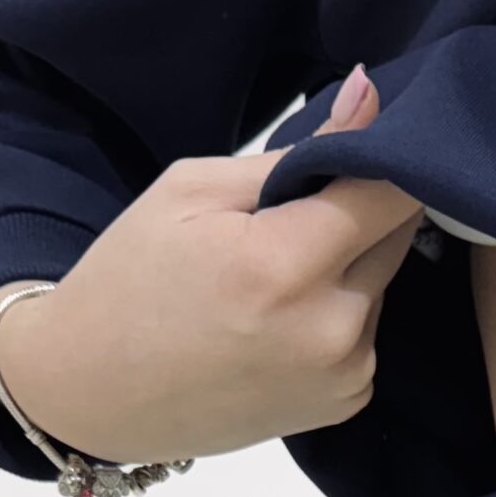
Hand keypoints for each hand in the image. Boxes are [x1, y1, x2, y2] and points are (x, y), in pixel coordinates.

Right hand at [0, 63, 422, 465]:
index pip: (392, 192)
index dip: (388, 156)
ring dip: (349, 262)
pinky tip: (283, 316)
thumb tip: (369, 96)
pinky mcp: (350, 400)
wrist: (99, 394)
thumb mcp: (193, 191)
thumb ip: (295, 150)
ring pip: (382, 282)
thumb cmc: (133, 280)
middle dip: (361, 209)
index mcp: (285, 267)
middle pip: (396, 235)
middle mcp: (331, 329)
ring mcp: (347, 373)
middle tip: (297, 209)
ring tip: (278, 270)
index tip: (373, 136)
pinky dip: (341, 310)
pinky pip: (368, 328)